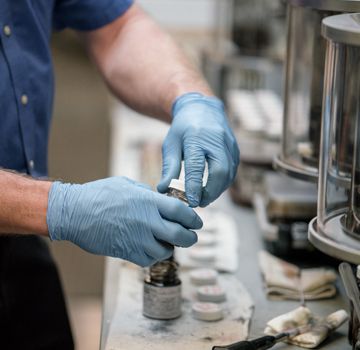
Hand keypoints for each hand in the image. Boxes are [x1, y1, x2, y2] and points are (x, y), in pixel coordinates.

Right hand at [47, 177, 201, 266]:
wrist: (75, 212)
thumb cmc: (99, 194)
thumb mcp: (126, 184)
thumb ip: (146, 192)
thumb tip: (157, 197)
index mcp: (148, 201)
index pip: (181, 211)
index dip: (193, 218)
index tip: (197, 222)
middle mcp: (147, 221)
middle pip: (180, 234)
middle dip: (190, 237)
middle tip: (191, 237)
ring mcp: (138, 238)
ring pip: (166, 250)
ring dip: (169, 247)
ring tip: (166, 242)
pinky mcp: (127, 252)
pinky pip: (148, 260)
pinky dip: (153, 257)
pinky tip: (150, 250)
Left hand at [158, 93, 239, 206]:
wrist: (202, 108)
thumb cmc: (183, 128)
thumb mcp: (171, 144)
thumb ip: (169, 168)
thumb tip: (164, 189)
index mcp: (196, 137)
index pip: (197, 166)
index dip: (194, 187)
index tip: (190, 202)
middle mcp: (216, 140)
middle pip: (220, 171)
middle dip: (210, 192)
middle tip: (198, 203)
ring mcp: (229, 144)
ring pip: (229, 174)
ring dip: (217, 190)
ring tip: (204, 198)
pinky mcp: (235, 149)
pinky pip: (232, 171)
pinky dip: (223, 183)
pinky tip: (213, 189)